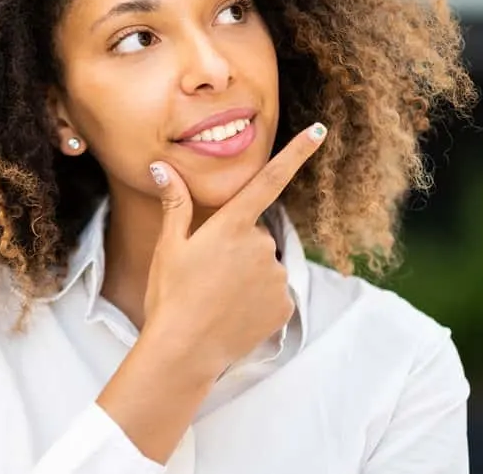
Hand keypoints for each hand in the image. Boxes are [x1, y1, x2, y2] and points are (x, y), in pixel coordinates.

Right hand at [142, 122, 327, 380]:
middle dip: (236, 249)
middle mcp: (260, 245)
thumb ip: (175, 203)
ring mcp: (276, 276)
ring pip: (264, 266)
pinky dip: (257, 301)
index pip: (269, 180)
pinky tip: (233, 314)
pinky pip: (273, 293)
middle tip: (208, 275)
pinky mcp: (284, 305)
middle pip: (255, 236)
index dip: (296, 153)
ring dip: (246, 276)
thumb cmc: (170, 295)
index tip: (320, 131)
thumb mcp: (169, 247)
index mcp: (232, 225)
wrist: (184, 351)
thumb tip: (163, 167)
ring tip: (217, 298)